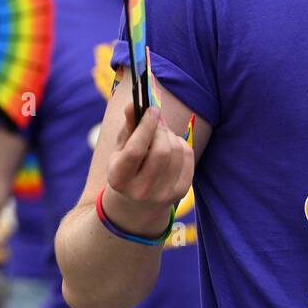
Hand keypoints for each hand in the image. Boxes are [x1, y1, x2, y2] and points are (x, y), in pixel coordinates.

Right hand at [102, 103, 193, 235]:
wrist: (138, 204)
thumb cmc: (127, 168)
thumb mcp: (120, 150)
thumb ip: (128, 127)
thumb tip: (134, 104)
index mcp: (119, 179)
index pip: (136, 150)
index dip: (146, 126)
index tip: (153, 110)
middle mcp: (141, 190)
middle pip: (161, 151)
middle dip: (161, 130)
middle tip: (157, 122)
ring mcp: (163, 194)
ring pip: (177, 151)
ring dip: (171, 136)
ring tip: (162, 136)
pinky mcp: (180, 192)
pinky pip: (188, 157)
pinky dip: (182, 144)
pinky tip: (172, 146)